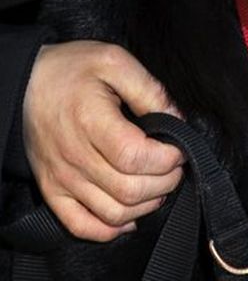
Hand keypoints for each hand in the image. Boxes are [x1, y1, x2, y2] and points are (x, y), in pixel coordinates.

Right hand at [23, 41, 184, 241]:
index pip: (136, 157)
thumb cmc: (71, 70)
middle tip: (175, 165)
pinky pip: (82, 226)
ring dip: (147, 205)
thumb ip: (150, 90)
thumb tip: (177, 119)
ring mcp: (62, 178)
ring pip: (114, 213)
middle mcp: (74, 156)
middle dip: (165, 181)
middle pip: (130, 189)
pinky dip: (111, 229)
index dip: (168, 158)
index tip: (180, 146)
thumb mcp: (114, 61)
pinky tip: (131, 215)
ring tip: (160, 183)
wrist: (24, 83)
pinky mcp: (53, 190)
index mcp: (91, 122)